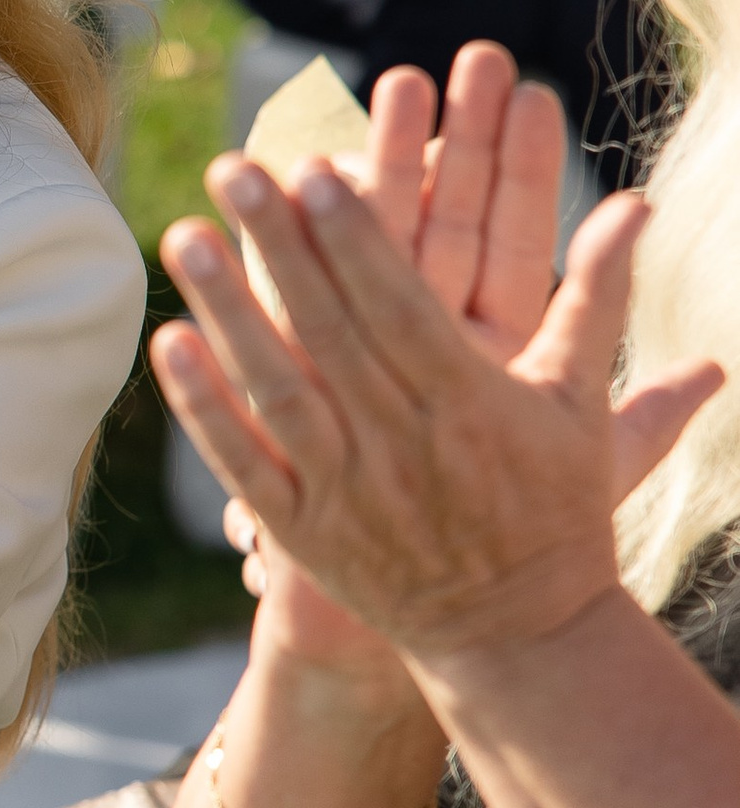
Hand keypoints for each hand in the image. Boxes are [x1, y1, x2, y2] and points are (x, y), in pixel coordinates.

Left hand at [204, 46, 564, 673]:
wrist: (518, 638)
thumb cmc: (556, 508)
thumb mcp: (583, 402)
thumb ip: (597, 296)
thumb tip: (637, 201)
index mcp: (467, 402)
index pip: (399, 306)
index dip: (353, 239)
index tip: (314, 170)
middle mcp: (400, 442)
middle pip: (327, 332)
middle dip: (278, 248)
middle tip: (231, 169)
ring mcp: (344, 490)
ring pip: (276, 388)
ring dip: (227, 312)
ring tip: (184, 236)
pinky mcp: (303, 531)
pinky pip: (245, 463)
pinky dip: (205, 407)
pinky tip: (168, 342)